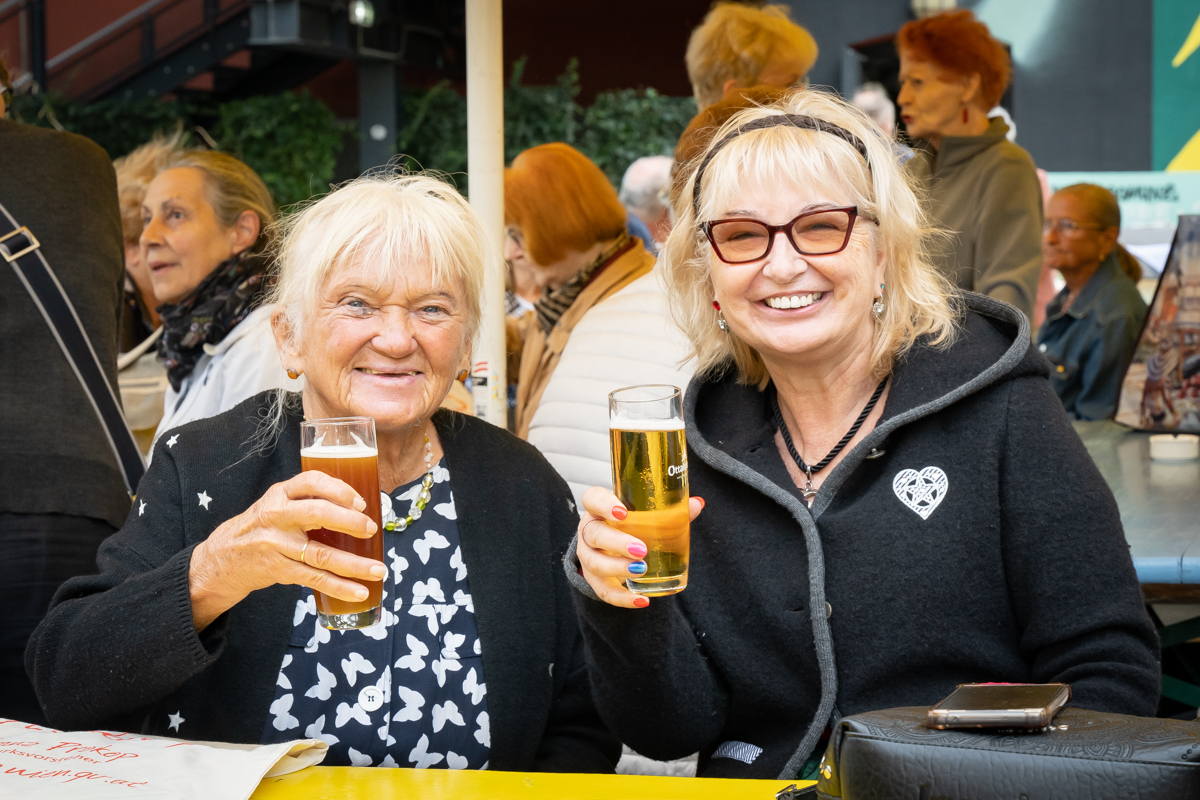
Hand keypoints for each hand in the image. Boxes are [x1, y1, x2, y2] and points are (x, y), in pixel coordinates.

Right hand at [188, 471, 385, 630]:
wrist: (224, 556)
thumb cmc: (263, 525)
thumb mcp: (278, 502)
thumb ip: (309, 499)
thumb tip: (359, 505)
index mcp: (281, 493)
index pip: (312, 481)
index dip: (339, 489)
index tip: (360, 500)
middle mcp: (278, 516)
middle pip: (318, 514)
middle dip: (350, 521)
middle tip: (371, 529)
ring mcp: (277, 545)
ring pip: (321, 553)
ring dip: (354, 564)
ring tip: (379, 569)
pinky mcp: (279, 570)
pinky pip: (314, 579)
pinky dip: (340, 587)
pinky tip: (359, 591)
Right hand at [576, 486, 703, 608]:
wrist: (610, 548)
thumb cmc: (629, 524)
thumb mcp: (642, 514)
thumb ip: (668, 510)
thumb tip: (698, 503)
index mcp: (598, 509)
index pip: (592, 499)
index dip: (604, 504)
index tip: (622, 512)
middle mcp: (589, 531)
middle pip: (594, 534)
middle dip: (617, 543)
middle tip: (641, 549)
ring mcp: (589, 556)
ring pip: (594, 563)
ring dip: (618, 568)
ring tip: (642, 570)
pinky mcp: (594, 579)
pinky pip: (603, 591)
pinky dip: (622, 598)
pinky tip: (641, 600)